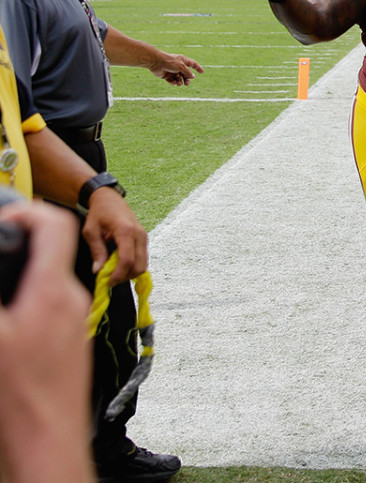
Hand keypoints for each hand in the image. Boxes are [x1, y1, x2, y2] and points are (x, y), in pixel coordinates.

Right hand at [0, 201, 91, 482]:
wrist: (49, 439)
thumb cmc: (21, 394)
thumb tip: (1, 275)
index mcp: (54, 291)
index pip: (56, 225)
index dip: (27, 212)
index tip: (1, 218)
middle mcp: (71, 301)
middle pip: (50, 251)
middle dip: (17, 244)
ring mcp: (74, 320)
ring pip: (48, 278)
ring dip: (20, 273)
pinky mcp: (70, 340)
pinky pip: (49, 304)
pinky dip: (27, 298)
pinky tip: (6, 316)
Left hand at [82, 187, 146, 283]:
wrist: (109, 198)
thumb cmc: (98, 213)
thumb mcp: (90, 231)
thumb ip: (96, 251)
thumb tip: (98, 271)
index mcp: (125, 231)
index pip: (127, 260)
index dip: (118, 275)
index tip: (107, 282)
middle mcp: (139, 234)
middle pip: (139, 265)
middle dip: (125, 276)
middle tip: (110, 279)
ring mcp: (144, 237)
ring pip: (143, 264)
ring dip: (129, 272)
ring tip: (113, 272)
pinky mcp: (144, 239)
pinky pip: (142, 258)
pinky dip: (132, 266)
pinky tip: (119, 264)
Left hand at [151, 53, 203, 85]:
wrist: (156, 62)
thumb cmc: (169, 62)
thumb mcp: (181, 67)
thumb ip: (187, 72)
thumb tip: (192, 76)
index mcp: (183, 61)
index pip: (192, 64)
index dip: (198, 68)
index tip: (202, 72)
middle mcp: (178, 66)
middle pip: (185, 74)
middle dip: (187, 79)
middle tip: (187, 83)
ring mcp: (172, 71)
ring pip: (179, 78)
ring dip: (180, 82)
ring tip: (179, 83)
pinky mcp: (166, 75)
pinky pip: (172, 81)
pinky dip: (173, 82)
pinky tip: (173, 82)